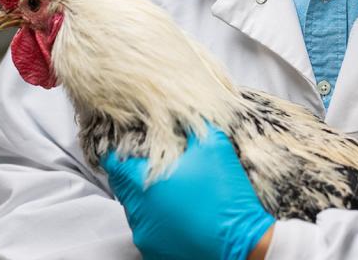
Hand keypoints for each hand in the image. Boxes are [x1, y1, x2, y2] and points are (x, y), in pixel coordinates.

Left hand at [101, 123, 274, 259]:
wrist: (244, 243)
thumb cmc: (226, 193)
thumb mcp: (214, 146)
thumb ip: (192, 125)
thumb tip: (180, 111)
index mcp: (143, 183)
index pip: (112, 163)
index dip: (117, 150)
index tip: (127, 144)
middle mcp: (138, 212)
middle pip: (123, 187)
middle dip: (134, 174)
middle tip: (153, 164)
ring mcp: (145, 236)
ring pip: (136, 210)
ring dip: (148, 198)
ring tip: (173, 190)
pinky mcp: (155, 253)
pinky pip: (149, 231)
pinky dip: (159, 221)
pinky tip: (180, 214)